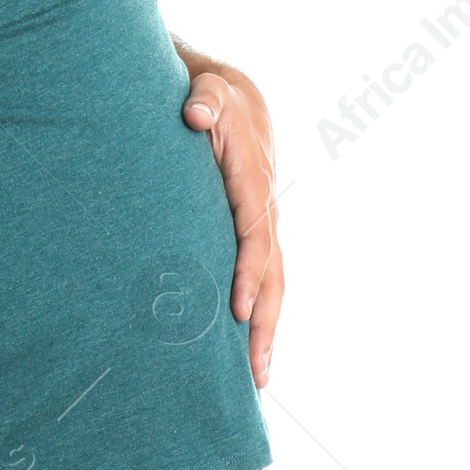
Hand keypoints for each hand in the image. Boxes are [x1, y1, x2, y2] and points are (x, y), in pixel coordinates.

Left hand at [180, 58, 282, 387]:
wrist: (236, 100)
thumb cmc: (215, 98)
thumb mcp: (208, 89)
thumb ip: (203, 98)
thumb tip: (196, 114)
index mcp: (253, 183)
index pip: (254, 238)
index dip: (248, 274)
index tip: (238, 312)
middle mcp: (264, 211)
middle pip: (273, 275)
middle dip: (266, 324)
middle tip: (255, 370)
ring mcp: (263, 226)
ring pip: (273, 285)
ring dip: (267, 331)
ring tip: (258, 379)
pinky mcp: (253, 235)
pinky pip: (262, 280)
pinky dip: (261, 316)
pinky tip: (248, 351)